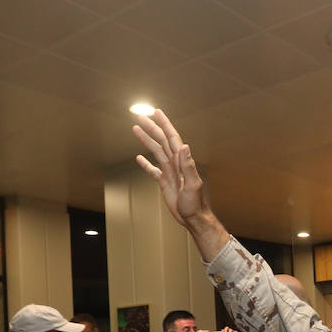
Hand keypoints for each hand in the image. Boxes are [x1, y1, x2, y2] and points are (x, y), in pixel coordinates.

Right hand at [133, 110, 205, 228]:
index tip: (156, 112)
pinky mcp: (165, 182)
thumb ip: (188, 165)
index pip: (172, 138)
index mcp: (181, 161)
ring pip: (156, 152)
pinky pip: (153, 170)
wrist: (193, 218)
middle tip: (140, 117)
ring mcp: (170, 172)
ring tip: (136, 130)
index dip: (165, 124)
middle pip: (161, 141)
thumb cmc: (195, 204)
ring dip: (146, 140)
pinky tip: (139, 158)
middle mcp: (175, 163)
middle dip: (152, 128)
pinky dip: (146, 163)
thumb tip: (184, 146)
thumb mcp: (192, 184)